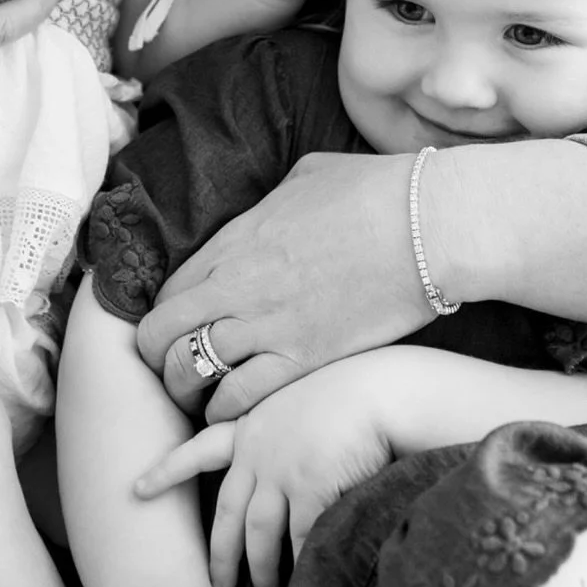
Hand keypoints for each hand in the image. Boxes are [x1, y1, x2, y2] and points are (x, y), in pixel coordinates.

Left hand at [136, 359, 394, 586]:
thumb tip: (279, 472)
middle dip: (221, 555)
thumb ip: (283, 432)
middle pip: (228, 513)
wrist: (383, 389)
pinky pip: (299, 539)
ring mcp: (282, 471)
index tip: (136, 489)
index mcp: (253, 425)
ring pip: (258, 534)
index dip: (168, 471)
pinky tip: (302, 581)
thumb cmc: (354, 391)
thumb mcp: (304, 401)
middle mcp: (259, 450)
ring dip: (260, 570)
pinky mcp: (309, 489)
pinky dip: (299, 563)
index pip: (199, 449)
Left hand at [137, 151, 435, 420]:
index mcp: (236, 239)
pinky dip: (225, 411)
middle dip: (157, 358)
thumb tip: (271, 209)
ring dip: (186, 391)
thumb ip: (274, 200)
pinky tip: (234, 411)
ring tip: (201, 398)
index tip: (179, 331)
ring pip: (189, 372)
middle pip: (160, 335)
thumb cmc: (378, 190)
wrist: (429, 225)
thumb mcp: (309, 175)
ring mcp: (268, 324)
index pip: (168, 291)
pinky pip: (238, 398)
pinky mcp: (304, 358)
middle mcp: (238, 284)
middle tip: (175, 370)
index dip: (165, 316)